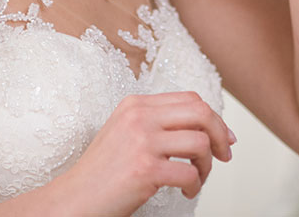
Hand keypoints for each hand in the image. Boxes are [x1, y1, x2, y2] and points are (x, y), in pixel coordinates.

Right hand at [59, 92, 233, 214]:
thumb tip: (205, 128)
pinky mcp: (146, 169)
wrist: (73, 199)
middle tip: (225, 154)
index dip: (213, 118)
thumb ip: (157, 124)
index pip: (190, 99)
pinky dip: (195, 185)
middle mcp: (139, 117)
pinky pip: (190, 173)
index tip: (223, 137)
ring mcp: (142, 142)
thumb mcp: (125, 133)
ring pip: (200, 143)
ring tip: (196, 178)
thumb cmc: (101, 174)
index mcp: (136, 105)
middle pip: (201, 112)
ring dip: (207, 165)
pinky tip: (186, 191)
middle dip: (220, 134)